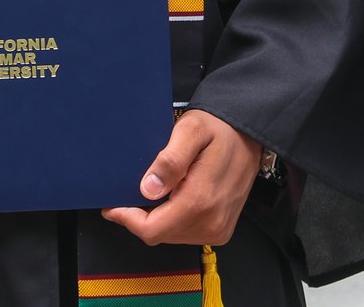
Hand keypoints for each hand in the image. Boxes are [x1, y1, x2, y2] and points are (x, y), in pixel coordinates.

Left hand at [102, 108, 263, 246]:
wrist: (249, 134)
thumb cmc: (219, 128)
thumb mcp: (190, 130)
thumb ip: (169, 161)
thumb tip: (147, 189)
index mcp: (200, 201)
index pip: (151, 229)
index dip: (127, 219)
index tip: (113, 206)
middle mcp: (211, 222)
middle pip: (159, 234)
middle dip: (140, 217)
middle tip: (132, 192)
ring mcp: (217, 228)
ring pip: (171, 236)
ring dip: (158, 218)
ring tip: (158, 190)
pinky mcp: (221, 229)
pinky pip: (186, 233)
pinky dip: (173, 219)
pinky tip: (174, 197)